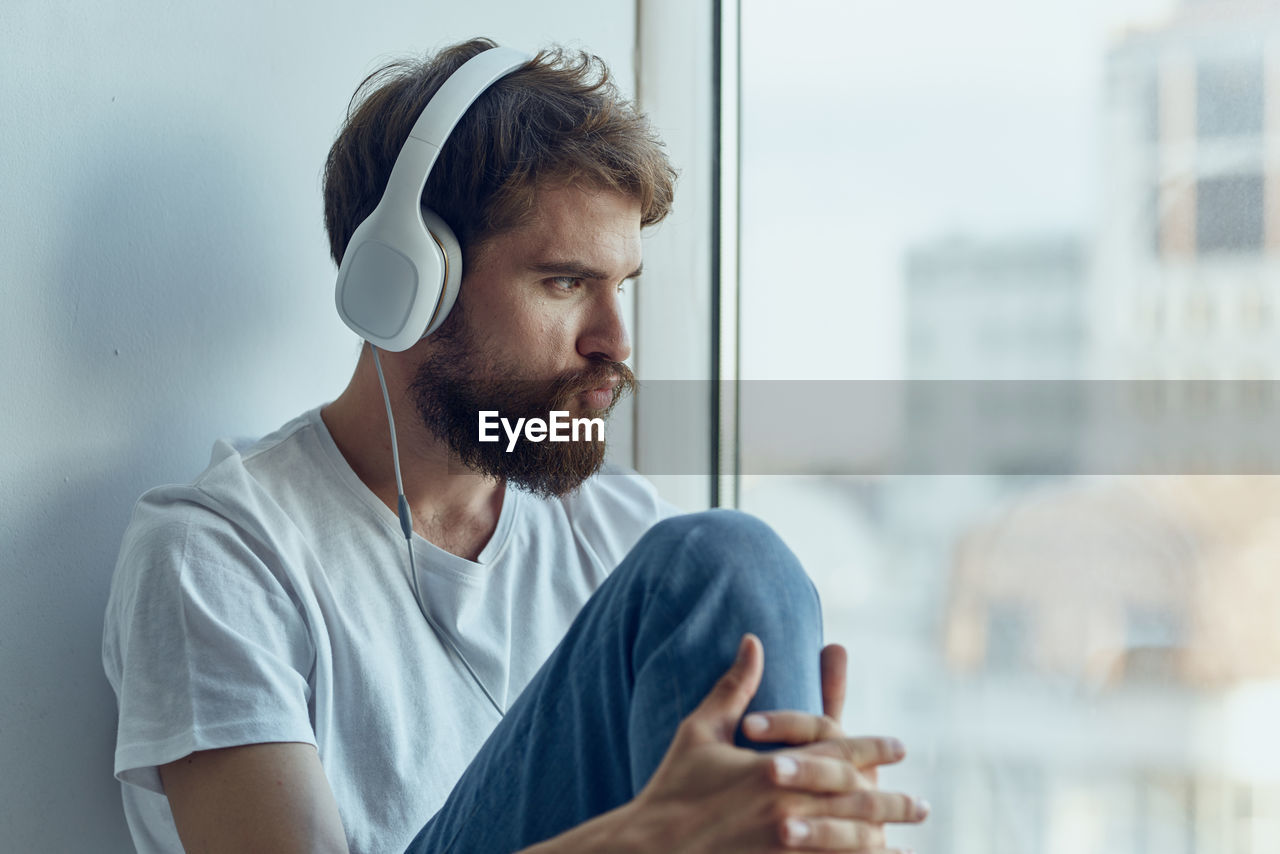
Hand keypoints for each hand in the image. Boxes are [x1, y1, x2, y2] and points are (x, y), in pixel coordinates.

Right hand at [621, 634, 925, 852]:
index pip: (840, 750)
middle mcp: (788, 805)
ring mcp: (786, 845)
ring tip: (903, 842)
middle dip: (891, 802)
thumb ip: (734, 687)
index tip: (899, 748)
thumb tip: (753, 641)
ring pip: (851, 839)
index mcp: (774, 767)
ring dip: (881, 838)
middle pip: (857, 799)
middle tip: (918, 805)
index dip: (874, 749)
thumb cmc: (672, 788)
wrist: (648, 848)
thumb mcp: (700, 732)